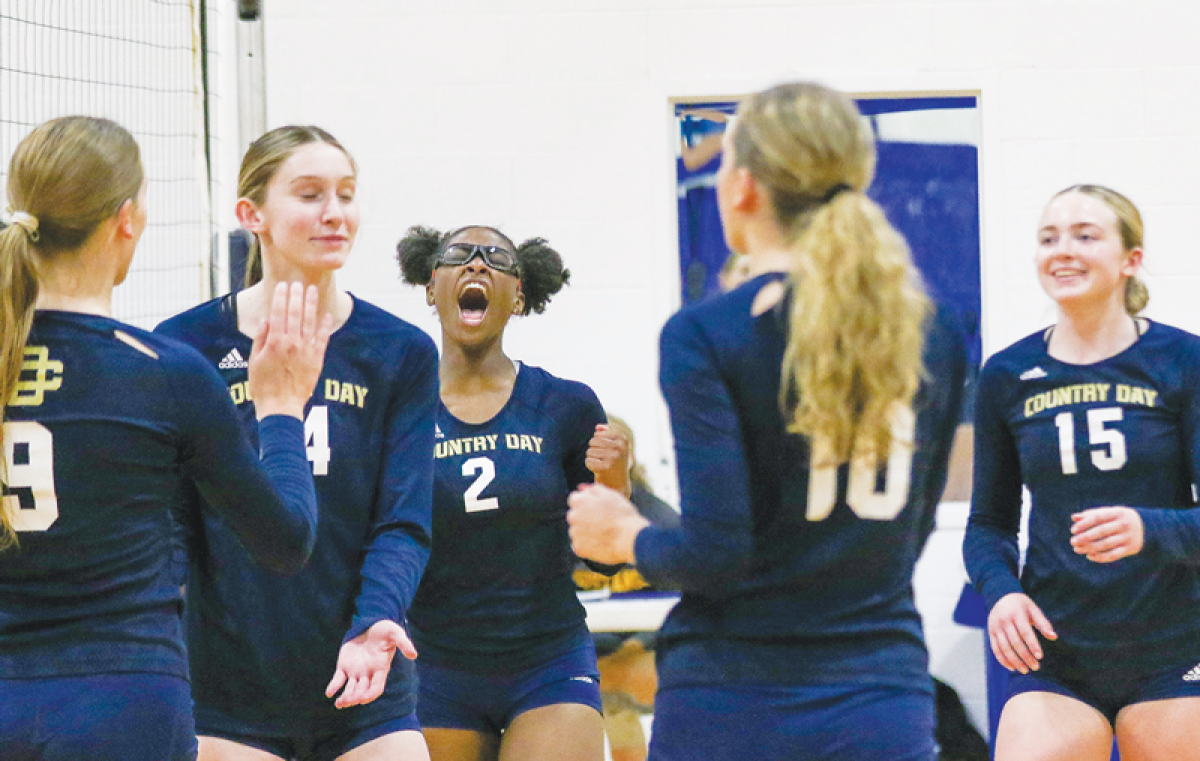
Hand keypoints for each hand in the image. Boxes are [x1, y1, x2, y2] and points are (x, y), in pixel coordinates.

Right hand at [249, 282, 333, 419]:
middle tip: (298, 283)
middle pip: (295, 314)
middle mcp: (291, 343)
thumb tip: (265, 320)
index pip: (278, 313)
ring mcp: (306, 350)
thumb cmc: (263, 386)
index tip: (282, 286)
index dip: (280, 297)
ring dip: (311, 305)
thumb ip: (261, 339)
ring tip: (312, 291)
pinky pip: (322, 339)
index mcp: (274, 342)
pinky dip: (325, 326)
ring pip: (310, 322)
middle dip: (296, 296)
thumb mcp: (254, 361)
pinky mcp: (317, 359)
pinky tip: (326, 315)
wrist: (281, 407)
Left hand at [325, 620, 416, 708]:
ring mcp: (355, 671)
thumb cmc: (385, 629)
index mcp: (380, 669)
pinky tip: (329, 693)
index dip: (370, 695)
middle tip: (347, 701)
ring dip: (345, 697)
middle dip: (355, 698)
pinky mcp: (344, 666)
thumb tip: (414, 655)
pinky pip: (338, 679)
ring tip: (339, 703)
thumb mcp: (395, 634)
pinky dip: (333, 686)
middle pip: (362, 691)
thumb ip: (404, 643)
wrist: (371, 622)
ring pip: (350, 689)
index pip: (376, 688)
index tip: (363, 699)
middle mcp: (368, 673)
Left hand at [567, 484, 648, 564]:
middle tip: (603, 522)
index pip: (575, 500)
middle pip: (574, 516)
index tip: (599, 510)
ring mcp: (574, 533)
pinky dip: (587, 546)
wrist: (630, 538)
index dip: (588, 504)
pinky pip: (579, 545)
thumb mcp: (611, 495)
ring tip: (604, 534)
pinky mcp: (578, 548)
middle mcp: (573, 516)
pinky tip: (600, 543)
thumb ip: (594, 489)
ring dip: (585, 532)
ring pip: (576, 531)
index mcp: (579, 501)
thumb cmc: (623, 515)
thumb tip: (581, 487)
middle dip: (584, 518)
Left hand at [587, 424, 630, 495]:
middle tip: (602, 458)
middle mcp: (620, 447)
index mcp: (623, 439)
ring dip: (592, 458)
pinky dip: (590, 466)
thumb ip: (607, 433)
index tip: (606, 450)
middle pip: (593, 442)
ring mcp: (613, 457)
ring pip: (589, 451)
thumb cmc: (615, 461)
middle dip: (593, 450)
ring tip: (601, 463)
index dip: (597, 442)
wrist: (619, 483)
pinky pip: (588, 461)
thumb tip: (598, 427)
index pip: (598, 434)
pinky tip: (598, 470)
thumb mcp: (616, 445)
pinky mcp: (605, 467)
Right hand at [987, 592, 1056, 673]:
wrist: (1000, 596)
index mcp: (1016, 614)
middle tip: (1036, 667)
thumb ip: (1043, 623)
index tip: (1040, 657)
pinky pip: (995, 649)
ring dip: (1015, 661)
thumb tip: (1054, 637)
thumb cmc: (1021, 605)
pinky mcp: (991, 633)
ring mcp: (995, 627)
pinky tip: (1012, 667)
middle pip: (1015, 642)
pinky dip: (1003, 660)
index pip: (1025, 632)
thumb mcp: (1033, 609)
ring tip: (1025, 670)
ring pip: (1004, 648)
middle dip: (1025, 656)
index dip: (1032, 645)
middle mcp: (1004, 621)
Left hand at [1070, 507, 1143, 562]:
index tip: (1073, 530)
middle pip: (1101, 531)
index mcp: (1117, 513)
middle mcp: (1124, 524)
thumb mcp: (1109, 513)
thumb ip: (1092, 514)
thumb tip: (1074, 517)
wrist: (1147, 527)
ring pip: (1106, 544)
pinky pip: (1114, 555)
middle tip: (1072, 541)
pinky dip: (1101, 557)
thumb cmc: (1120, 519)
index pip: (1098, 518)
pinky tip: (1089, 556)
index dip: (1084, 524)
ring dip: (1089, 548)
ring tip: (1077, 549)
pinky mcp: (1131, 548)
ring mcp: (1128, 537)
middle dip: (1085, 537)